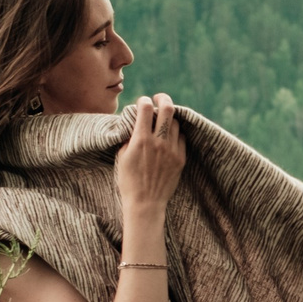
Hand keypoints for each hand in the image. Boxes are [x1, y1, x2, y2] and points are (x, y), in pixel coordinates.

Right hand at [115, 93, 185, 211]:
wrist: (146, 203)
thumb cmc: (128, 181)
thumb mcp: (121, 157)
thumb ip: (129, 138)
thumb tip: (135, 126)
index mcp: (141, 140)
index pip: (145, 108)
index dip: (143, 101)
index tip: (142, 102)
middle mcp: (158, 142)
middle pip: (167, 108)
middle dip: (163, 98)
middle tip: (159, 98)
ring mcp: (172, 150)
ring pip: (176, 122)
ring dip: (169, 118)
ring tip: (163, 121)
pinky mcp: (181, 158)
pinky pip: (181, 138)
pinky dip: (175, 133)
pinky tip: (169, 136)